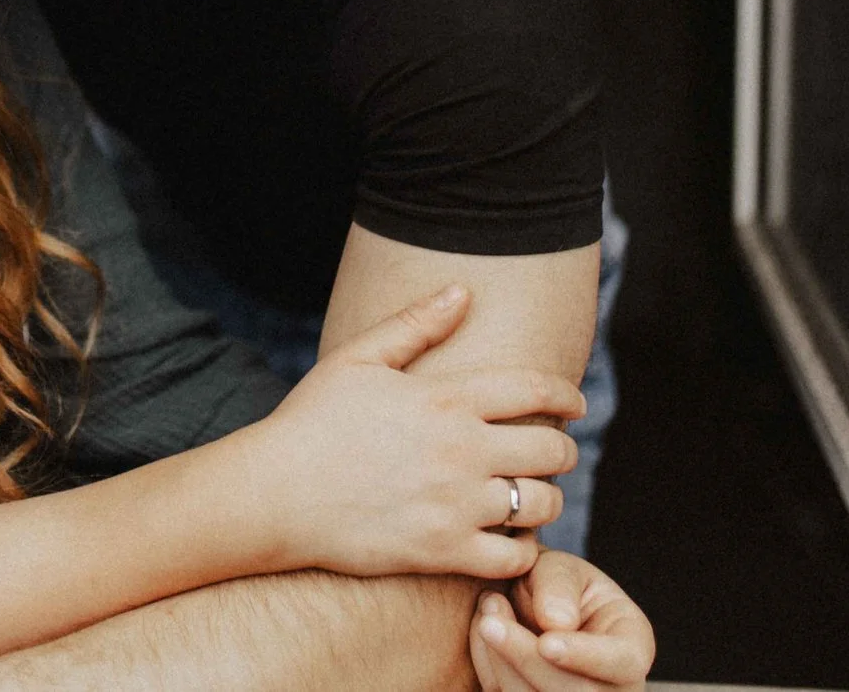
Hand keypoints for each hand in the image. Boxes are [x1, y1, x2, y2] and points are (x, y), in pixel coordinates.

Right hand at [233, 286, 585, 581]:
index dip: (565, 394)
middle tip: (552, 453)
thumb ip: (415, 325)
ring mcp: (455, 504)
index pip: (534, 389)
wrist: (273, 493)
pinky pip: (514, 556)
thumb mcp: (358, 359)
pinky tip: (509, 538)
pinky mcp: (443, 552)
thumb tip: (463, 292)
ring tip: (530, 496)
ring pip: (541, 504)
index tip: (575, 402)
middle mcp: (461, 450)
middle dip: (562, 449)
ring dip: (545, 498)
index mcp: (445, 398)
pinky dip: (523, 549)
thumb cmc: (312, 421)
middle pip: (551, 449)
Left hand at [469, 550, 654, 689]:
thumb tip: (555, 623)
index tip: (546, 642)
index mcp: (632, 648)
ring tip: (487, 613)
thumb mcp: (561, 568)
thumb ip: (559, 585)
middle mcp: (613, 689)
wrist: (529, 605)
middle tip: (489, 620)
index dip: (584, 656)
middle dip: (526, 658)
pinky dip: (489, 669)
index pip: (622, 663)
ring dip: (502, 662)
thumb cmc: (555, 585)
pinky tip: (483, 635)